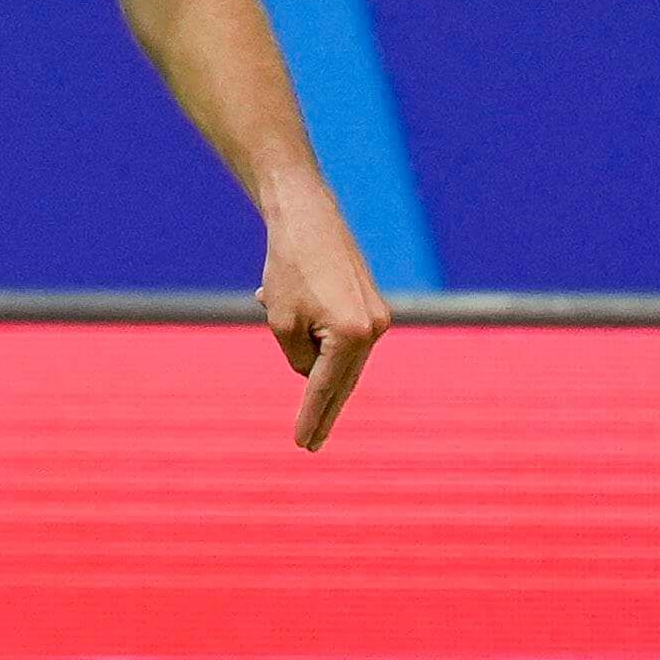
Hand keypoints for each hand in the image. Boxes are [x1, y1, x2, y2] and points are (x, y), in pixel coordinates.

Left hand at [255, 194, 387, 452]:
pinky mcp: (372, 304)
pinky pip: (345, 338)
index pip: (324, 388)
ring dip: (313, 361)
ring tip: (283, 327)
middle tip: (310, 443)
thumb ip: (298, 360)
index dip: (311, 418)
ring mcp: (378, 316)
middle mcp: (375, 329)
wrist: (306, 215)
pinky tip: (288, 310)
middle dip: (323, 410)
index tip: (303, 444)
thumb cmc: (288, 267)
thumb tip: (312, 373)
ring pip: (342, 359)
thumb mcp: (282, 323)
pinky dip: (320, 340)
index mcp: (352, 336)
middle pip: (342, 381)